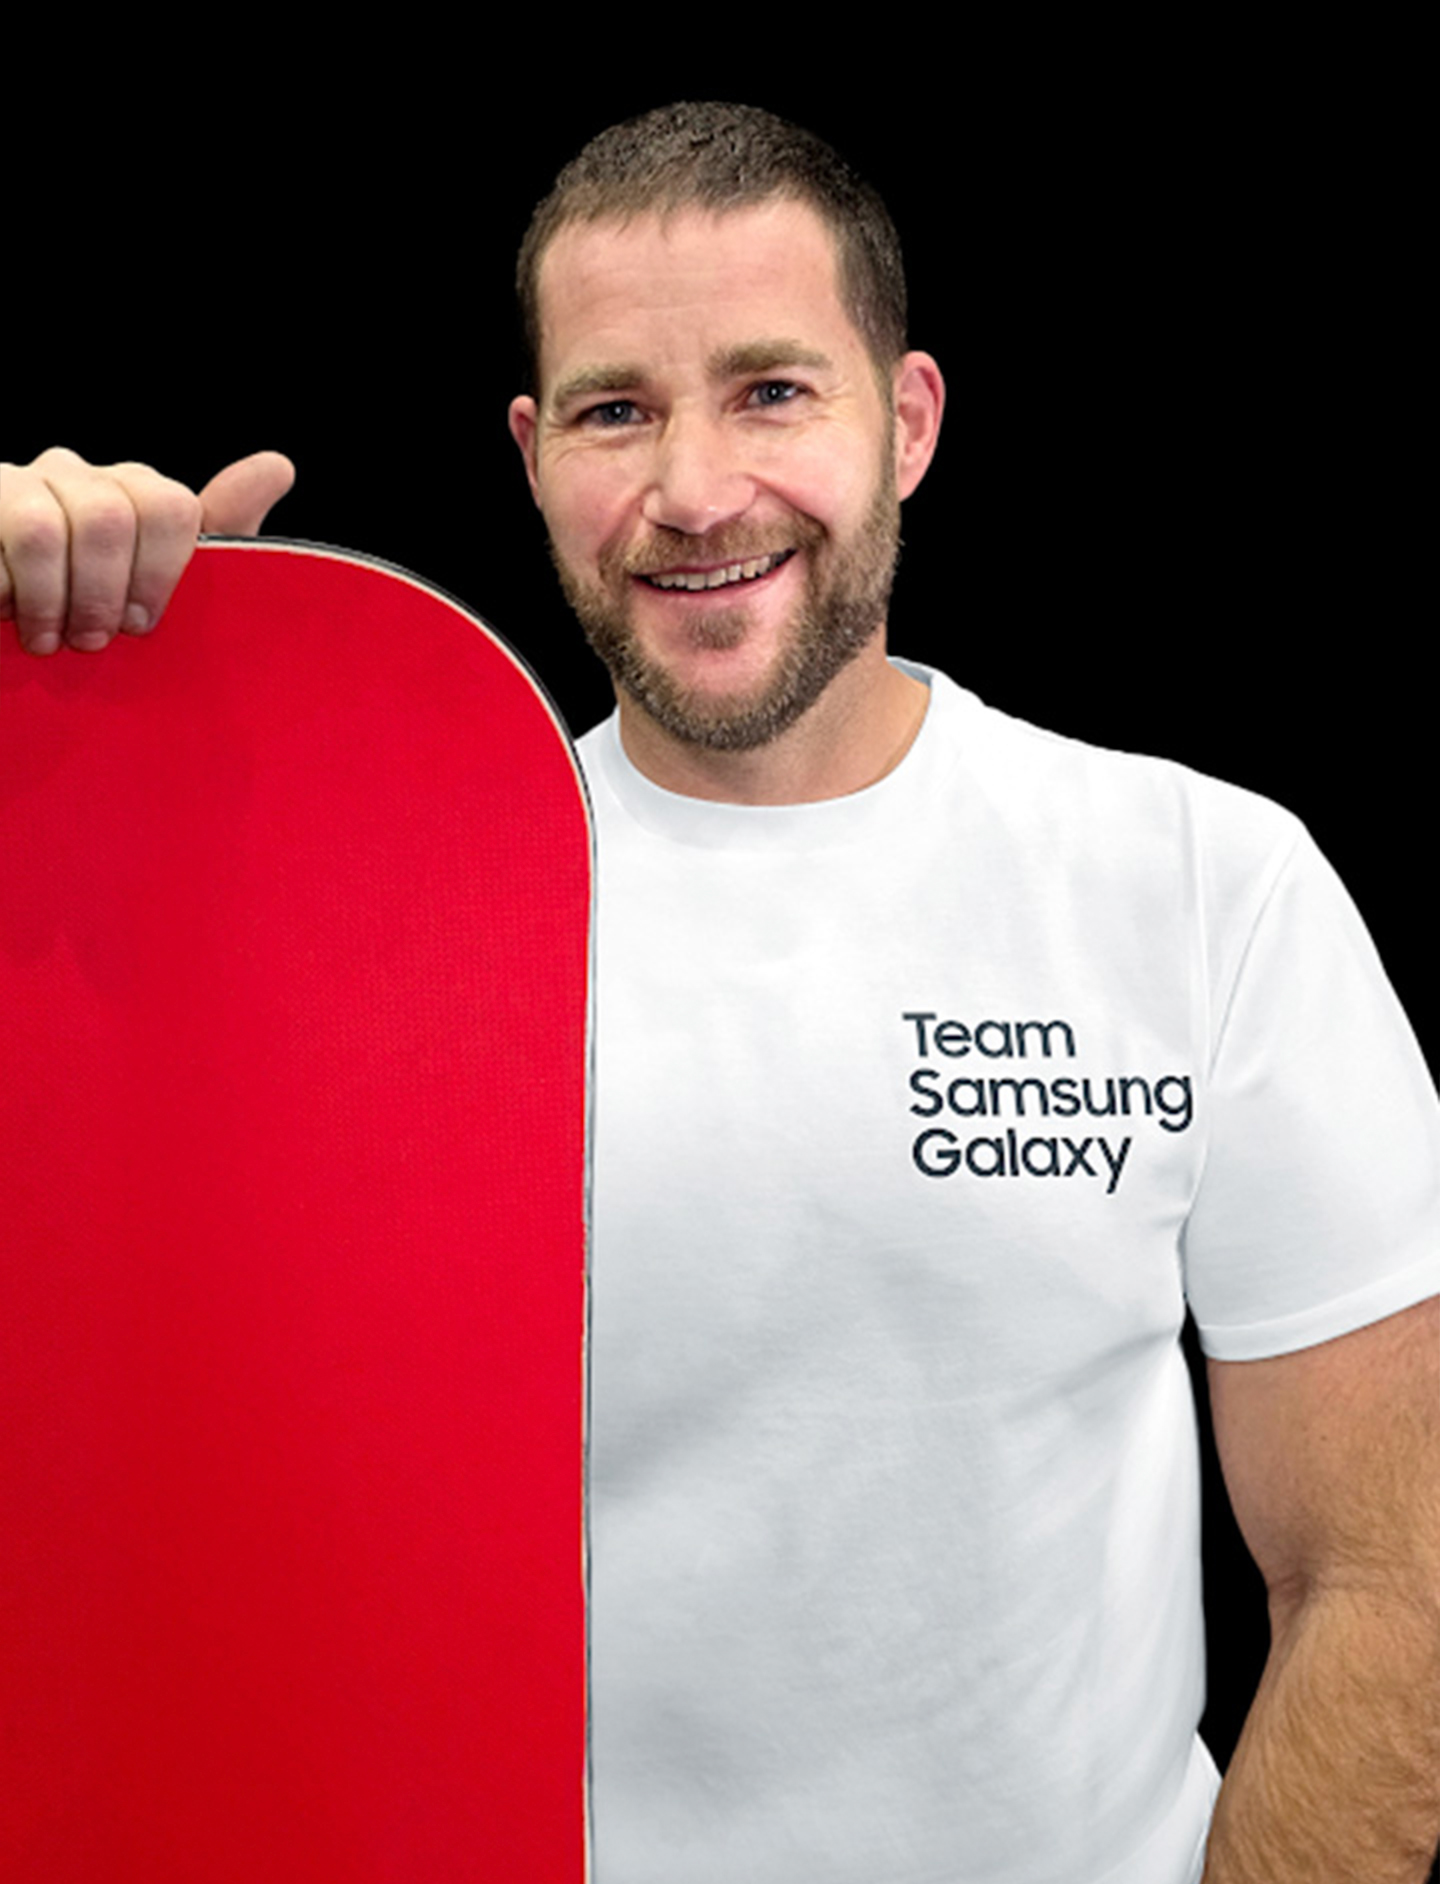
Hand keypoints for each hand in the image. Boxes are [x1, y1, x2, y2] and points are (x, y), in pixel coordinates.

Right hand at [0, 447, 295, 654]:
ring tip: (48, 640)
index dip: (160, 575)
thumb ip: (220, 532)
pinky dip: (7, 595)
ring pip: (45, 530)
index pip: (169, 507)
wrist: (13, 624)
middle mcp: (77, 474)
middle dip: (102, 594)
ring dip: (51, 601)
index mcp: (133, 491)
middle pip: (110, 516)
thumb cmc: (97, 610)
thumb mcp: (162, 584)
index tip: (142, 625)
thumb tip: (278, 465)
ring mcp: (17, 482)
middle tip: (93, 641)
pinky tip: (6, 614)